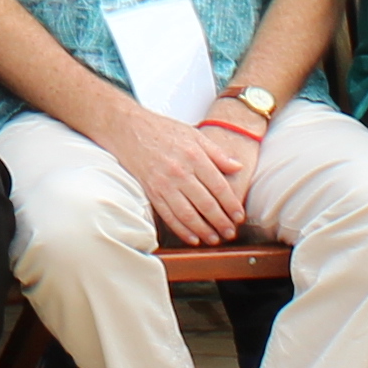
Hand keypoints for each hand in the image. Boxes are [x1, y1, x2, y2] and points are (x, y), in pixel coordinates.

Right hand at [120, 105, 257, 247]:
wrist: (129, 129)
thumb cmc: (163, 130)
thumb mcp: (195, 135)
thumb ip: (217, 153)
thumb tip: (237, 166)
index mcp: (194, 156)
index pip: (219, 187)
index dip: (231, 204)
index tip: (239, 216)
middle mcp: (180, 172)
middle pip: (206, 204)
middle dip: (221, 222)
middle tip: (230, 232)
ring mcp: (164, 184)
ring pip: (188, 214)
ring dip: (203, 230)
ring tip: (214, 239)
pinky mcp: (151, 192)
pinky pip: (168, 216)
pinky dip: (181, 230)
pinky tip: (192, 237)